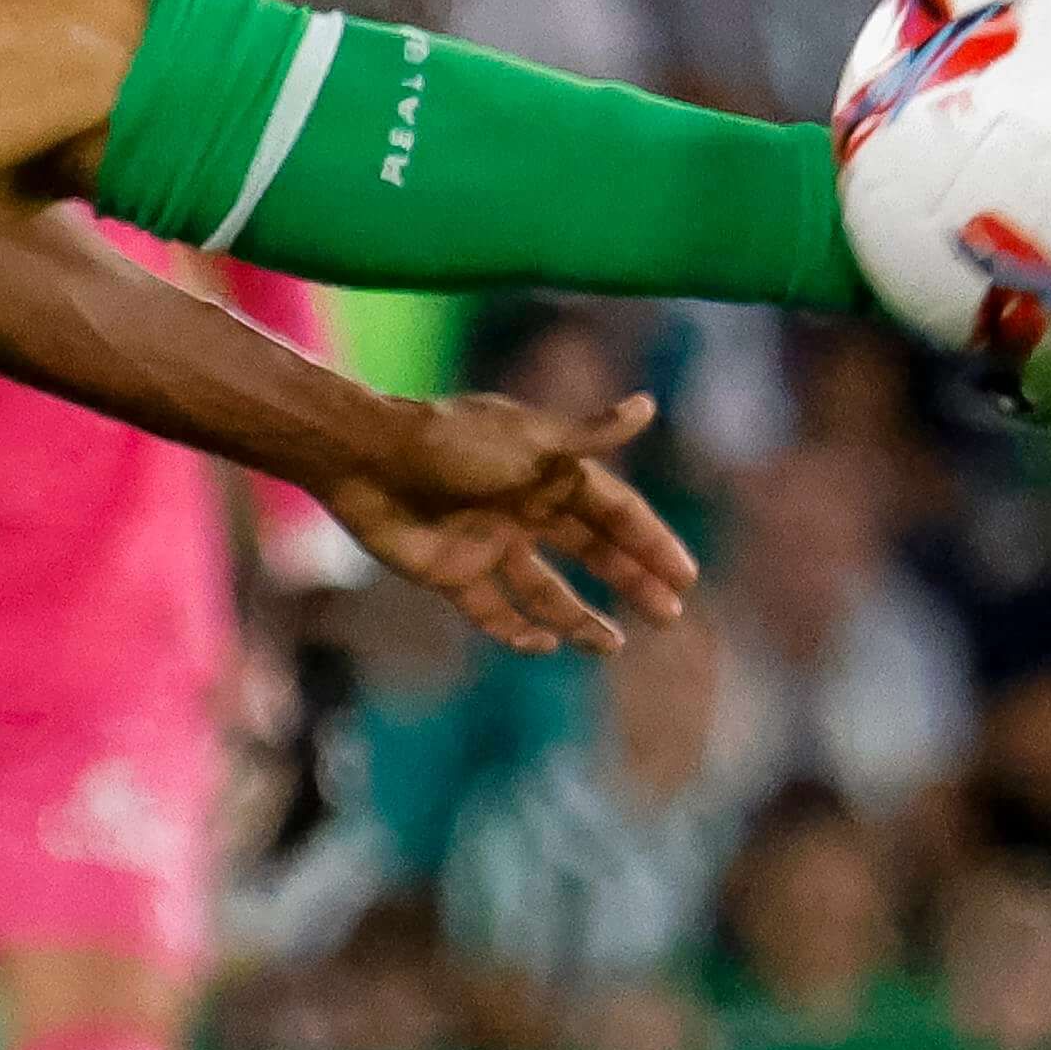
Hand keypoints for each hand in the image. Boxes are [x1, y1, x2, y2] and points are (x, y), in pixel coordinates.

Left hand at [316, 389, 694, 656]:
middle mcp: (523, 509)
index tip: (686, 576)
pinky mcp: (451, 574)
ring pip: (545, 589)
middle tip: (669, 614)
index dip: (651, 541)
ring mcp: (488, 544)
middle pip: (589, 551)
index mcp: (548, 473)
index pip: (615, 511)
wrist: (364, 458)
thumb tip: (648, 405)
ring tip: (613, 644)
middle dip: (629, 580)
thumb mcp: (527, 440)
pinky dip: (516, 630)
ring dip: (579, 617)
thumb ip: (587, 436)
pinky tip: (544, 645)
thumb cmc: (449, 442)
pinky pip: (492, 610)